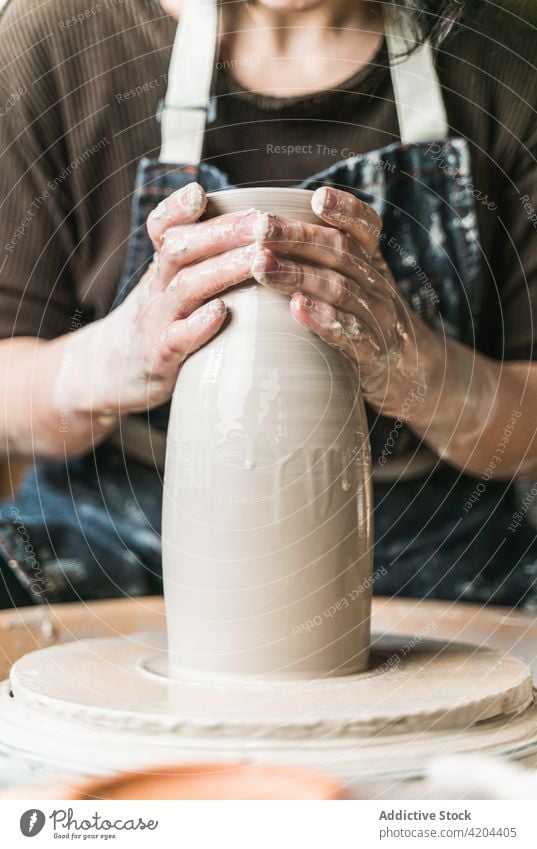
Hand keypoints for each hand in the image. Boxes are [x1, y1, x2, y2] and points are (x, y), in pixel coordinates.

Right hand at [61, 183, 266, 415]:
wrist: (108, 375)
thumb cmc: (158, 326)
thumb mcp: (169, 289)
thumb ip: (200, 263)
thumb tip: (254, 234)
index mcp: (162, 269)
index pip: (162, 228)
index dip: (177, 208)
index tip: (199, 192)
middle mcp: (156, 289)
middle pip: (181, 249)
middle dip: (225, 232)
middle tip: (263, 223)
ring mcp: (155, 322)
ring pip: (186, 287)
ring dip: (225, 270)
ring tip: (258, 259)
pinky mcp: (159, 358)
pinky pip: (177, 338)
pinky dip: (199, 324)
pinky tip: (221, 312)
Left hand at [251, 186, 439, 417]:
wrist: (416, 378)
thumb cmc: (368, 325)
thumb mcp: (356, 288)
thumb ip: (324, 263)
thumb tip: (266, 235)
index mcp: (372, 264)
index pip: (366, 228)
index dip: (346, 211)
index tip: (319, 196)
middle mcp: (378, 285)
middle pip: (340, 253)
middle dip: (296, 236)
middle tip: (259, 228)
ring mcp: (379, 319)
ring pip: (339, 289)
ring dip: (297, 274)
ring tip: (262, 265)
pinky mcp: (375, 355)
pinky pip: (351, 334)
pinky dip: (323, 319)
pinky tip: (298, 309)